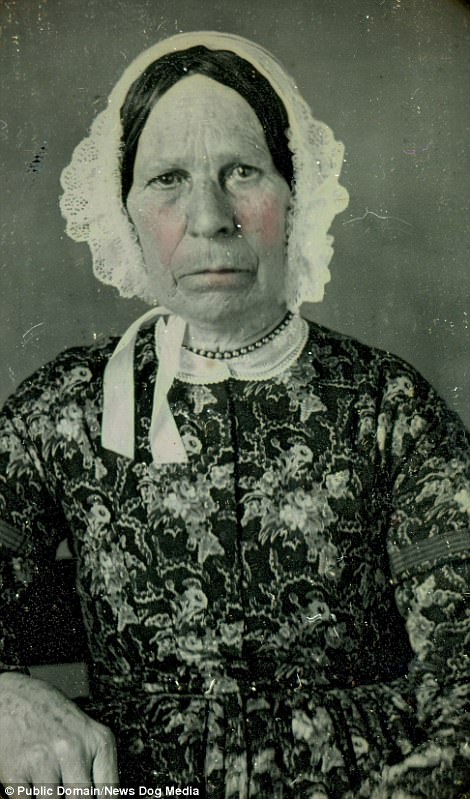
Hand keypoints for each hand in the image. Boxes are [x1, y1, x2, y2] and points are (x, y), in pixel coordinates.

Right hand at [0, 672, 117, 786]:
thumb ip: (96, 766)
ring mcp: (43, 760)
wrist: (14, 696)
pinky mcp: (16, 770)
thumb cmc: (53, 715)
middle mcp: (73, 749)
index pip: (109, 794)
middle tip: (68, 796)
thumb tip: (103, 797)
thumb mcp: (86, 733)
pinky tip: (32, 786)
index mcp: (98, 741)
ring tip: (50, 785)